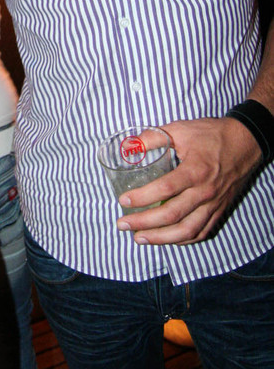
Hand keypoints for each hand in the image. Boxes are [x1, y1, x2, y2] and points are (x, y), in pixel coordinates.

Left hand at [115, 117, 260, 244]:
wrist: (245, 143)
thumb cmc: (211, 135)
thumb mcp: (180, 129)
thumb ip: (153, 137)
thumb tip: (128, 146)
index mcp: (195, 170)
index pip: (165, 189)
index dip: (142, 197)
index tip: (123, 200)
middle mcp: (205, 192)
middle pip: (172, 215)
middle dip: (144, 223)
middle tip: (123, 224)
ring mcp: (214, 204)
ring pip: (186, 230)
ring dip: (161, 238)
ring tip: (139, 238)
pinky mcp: (219, 211)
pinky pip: (201, 232)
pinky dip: (182, 239)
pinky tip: (166, 239)